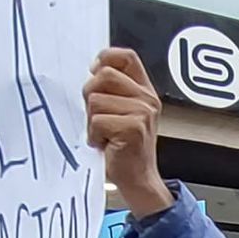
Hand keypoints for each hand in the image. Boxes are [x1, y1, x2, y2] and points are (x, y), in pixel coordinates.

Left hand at [84, 49, 172, 218]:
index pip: (126, 57)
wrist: (138, 180)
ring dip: (92, 121)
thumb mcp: (122, 113)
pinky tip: (104, 144)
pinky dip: (94, 135)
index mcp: (145, 92)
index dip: (106, 58)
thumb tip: (93, 70)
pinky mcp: (133, 128)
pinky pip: (97, 121)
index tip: (95, 73)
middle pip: (104, 75)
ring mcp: (142, 113)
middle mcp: (147, 100)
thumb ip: (113, 90)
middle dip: (91, 95)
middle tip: (98, 117)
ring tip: (104, 135)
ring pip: (96, 100)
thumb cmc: (124, 148)